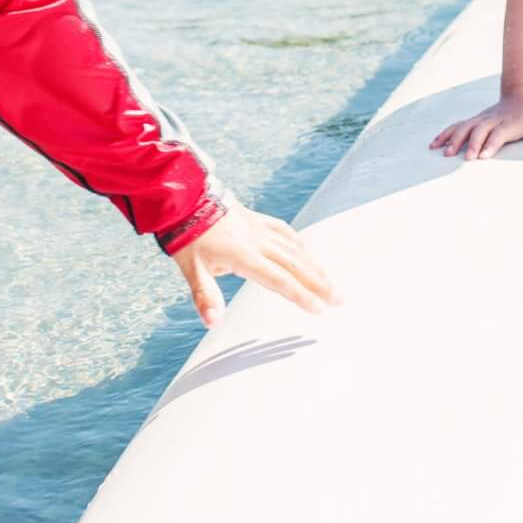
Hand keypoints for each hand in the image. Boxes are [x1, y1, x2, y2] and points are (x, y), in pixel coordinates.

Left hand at [171, 205, 339, 326]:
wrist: (184, 201)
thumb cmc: (187, 238)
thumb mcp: (190, 270)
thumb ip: (205, 296)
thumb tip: (213, 322)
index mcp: (243, 255)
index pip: (279, 279)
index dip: (300, 295)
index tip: (318, 308)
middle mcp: (257, 241)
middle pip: (295, 265)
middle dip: (319, 283)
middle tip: (338, 299)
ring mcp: (259, 228)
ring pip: (295, 248)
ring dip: (315, 266)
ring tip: (331, 282)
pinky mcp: (257, 219)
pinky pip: (285, 231)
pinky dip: (300, 243)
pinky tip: (308, 252)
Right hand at [429, 93, 522, 161]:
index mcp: (511, 122)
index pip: (499, 132)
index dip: (491, 143)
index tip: (483, 156)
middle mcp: (494, 119)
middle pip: (480, 130)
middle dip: (472, 144)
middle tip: (466, 159)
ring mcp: (482, 119)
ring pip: (465, 127)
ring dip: (455, 139)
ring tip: (445, 154)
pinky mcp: (475, 121)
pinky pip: (457, 126)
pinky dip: (445, 134)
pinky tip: (434, 145)